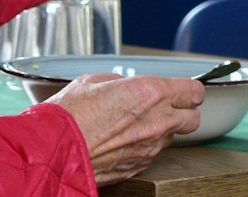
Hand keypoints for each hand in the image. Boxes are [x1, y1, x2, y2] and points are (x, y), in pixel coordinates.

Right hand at [46, 73, 202, 184]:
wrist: (53, 149)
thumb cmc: (69, 114)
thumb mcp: (94, 81)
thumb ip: (120, 83)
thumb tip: (125, 87)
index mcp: (150, 93)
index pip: (194, 92)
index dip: (189, 90)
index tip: (182, 90)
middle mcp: (157, 121)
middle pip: (193, 119)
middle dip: (184, 112)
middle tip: (167, 107)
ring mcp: (149, 148)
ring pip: (171, 138)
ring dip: (160, 130)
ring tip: (134, 125)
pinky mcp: (138, 166)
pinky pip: (151, 154)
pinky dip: (143, 147)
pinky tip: (122, 141)